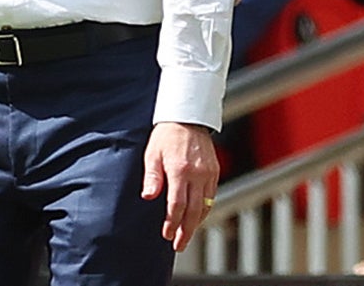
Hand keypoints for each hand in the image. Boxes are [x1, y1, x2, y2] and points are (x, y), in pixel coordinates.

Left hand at [141, 120, 218, 251]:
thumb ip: (152, 177)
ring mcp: (208, 174)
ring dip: (196, 223)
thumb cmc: (167, 135)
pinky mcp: (215, 172)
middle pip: (193, 211)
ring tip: (187, 235)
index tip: (167, 234)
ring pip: (205, 206)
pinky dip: (205, 210)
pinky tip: (197, 217)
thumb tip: (149, 197)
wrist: (188, 117)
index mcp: (180, 170)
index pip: (177, 205)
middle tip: (179, 245)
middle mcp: (197, 174)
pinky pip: (211, 197)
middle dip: (185, 231)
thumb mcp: (153, 153)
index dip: (172, 223)